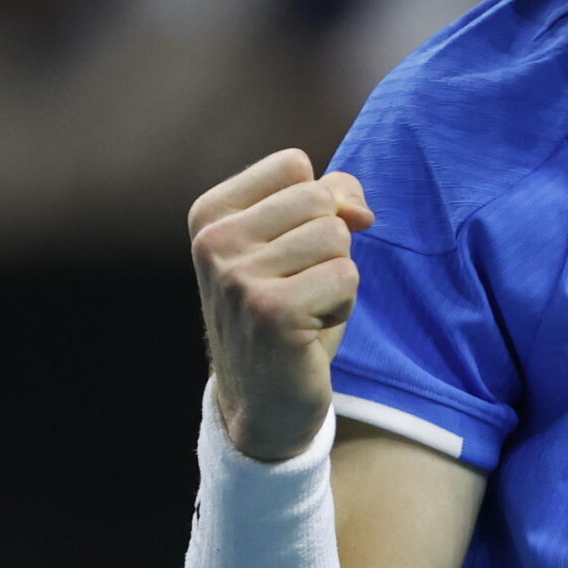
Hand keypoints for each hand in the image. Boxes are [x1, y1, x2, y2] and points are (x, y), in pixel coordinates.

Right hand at [188, 148, 375, 461]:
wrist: (263, 403)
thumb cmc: (286, 314)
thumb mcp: (296, 243)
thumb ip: (326, 198)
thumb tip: (358, 207)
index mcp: (210, 214)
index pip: (293, 164)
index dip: (318, 203)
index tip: (293, 250)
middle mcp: (214, 241)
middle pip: (319, 197)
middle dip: (330, 244)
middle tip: (300, 287)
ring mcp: (237, 277)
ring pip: (336, 236)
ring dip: (337, 276)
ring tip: (305, 308)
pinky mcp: (271, 311)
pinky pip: (346, 276)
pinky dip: (342, 305)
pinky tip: (310, 331)